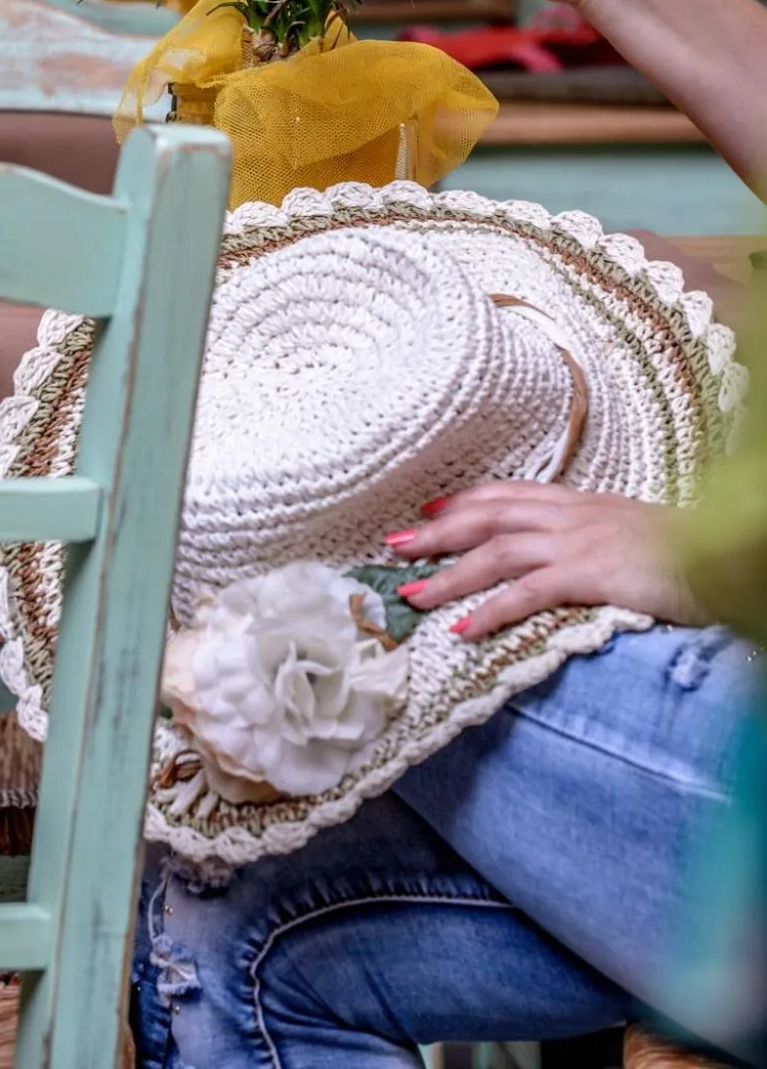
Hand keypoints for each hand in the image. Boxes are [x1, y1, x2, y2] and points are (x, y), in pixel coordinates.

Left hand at [386, 484, 704, 640]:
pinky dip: (491, 609)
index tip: (427, 512)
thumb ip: (592, 538)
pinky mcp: (591, 573)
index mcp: (579, 504)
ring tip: (410, 595)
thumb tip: (567, 554)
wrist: (728, 551)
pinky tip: (463, 628)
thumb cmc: (685, 550)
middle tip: (394, 547)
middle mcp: (571, 515)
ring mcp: (579, 541)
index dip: (463, 502)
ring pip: (496, 551)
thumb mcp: (629, 533)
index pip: (507, 495)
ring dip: (449, 573)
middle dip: (437, 532)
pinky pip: (529, 591)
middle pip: (487, 516)